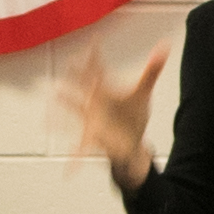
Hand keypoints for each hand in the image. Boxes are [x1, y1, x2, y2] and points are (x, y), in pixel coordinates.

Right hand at [59, 40, 171, 189]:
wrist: (130, 139)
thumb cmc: (131, 113)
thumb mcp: (142, 92)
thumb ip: (152, 70)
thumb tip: (165, 46)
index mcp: (104, 89)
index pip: (96, 69)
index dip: (94, 55)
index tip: (94, 40)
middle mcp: (93, 102)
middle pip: (81, 87)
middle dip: (75, 78)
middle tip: (68, 65)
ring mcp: (90, 119)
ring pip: (74, 113)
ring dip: (63, 111)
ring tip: (48, 114)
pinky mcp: (93, 138)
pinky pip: (80, 150)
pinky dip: (73, 162)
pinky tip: (67, 174)